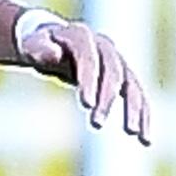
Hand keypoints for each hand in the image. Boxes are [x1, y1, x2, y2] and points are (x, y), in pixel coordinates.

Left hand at [23, 14, 153, 143]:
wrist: (53, 42)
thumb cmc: (37, 45)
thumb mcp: (31, 45)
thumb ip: (39, 49)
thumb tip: (54, 54)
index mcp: (81, 37)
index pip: (89, 58)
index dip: (89, 80)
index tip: (86, 105)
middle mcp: (104, 47)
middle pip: (113, 73)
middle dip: (107, 98)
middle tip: (96, 124)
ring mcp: (117, 61)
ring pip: (132, 86)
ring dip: (134, 109)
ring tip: (133, 133)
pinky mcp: (124, 77)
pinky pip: (137, 97)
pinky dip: (143, 116)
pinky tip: (144, 139)